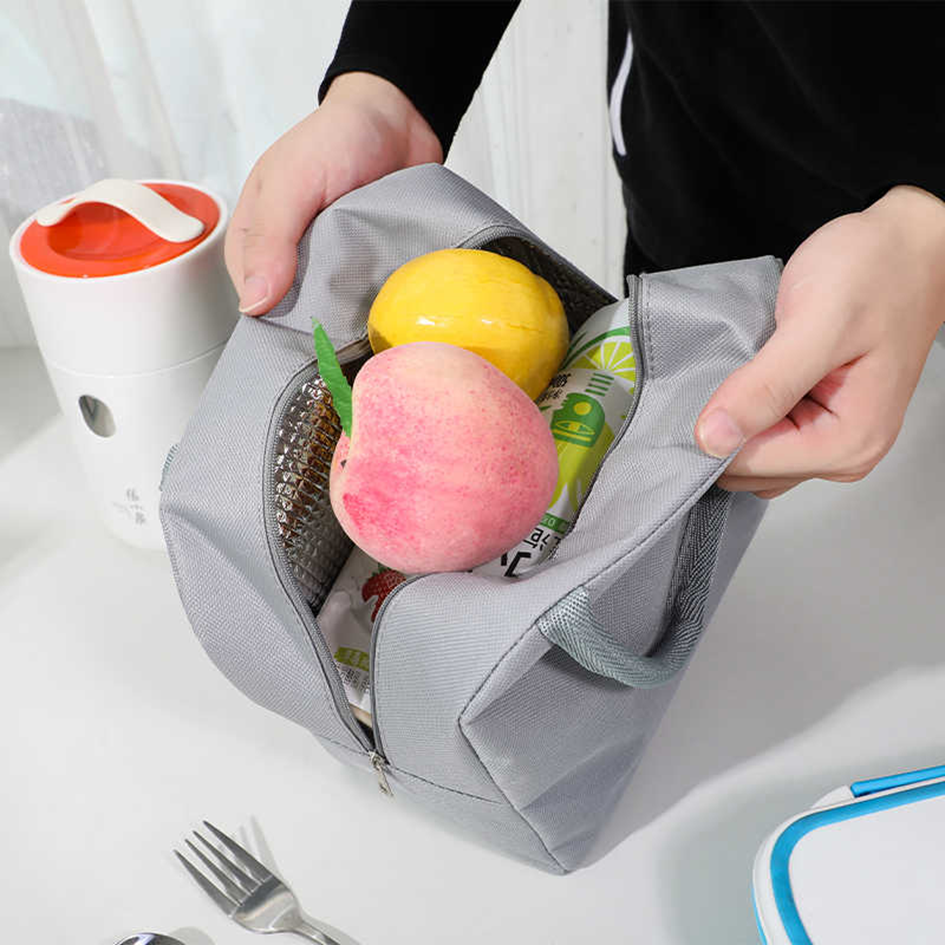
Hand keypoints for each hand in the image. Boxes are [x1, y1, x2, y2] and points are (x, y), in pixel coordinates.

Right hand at [225, 72, 442, 314]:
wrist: (400, 117)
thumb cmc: (338, 137)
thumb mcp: (292, 182)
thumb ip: (271, 239)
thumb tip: (253, 303)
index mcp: (258, 240)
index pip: (257, 303)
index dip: (277, 325)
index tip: (305, 342)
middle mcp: (293, 258)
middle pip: (297, 314)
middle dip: (319, 326)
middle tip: (344, 338)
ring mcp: (332, 264)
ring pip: (334, 310)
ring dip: (351, 319)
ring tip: (369, 329)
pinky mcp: (366, 266)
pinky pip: (367, 298)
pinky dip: (377, 305)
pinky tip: (389, 313)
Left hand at [694, 184, 944, 497]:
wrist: (907, 243)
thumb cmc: (875, 272)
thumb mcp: (816, 323)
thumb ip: (765, 386)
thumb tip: (712, 438)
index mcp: (848, 442)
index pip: (749, 465)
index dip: (714, 432)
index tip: (704, 388)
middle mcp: (845, 453)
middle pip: (748, 470)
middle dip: (722, 430)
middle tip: (723, 371)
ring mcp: (832, 439)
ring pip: (751, 456)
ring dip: (732, 421)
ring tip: (738, 370)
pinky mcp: (817, 421)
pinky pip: (762, 436)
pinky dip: (743, 413)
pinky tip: (746, 378)